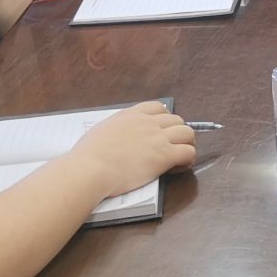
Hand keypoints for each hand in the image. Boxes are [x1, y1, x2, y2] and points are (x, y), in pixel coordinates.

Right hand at [68, 102, 197, 194]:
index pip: (158, 107)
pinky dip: (188, 159)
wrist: (90, 169)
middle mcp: (147, 123)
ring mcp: (158, 138)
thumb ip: (115, 130)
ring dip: (187, 144)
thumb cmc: (88, 156)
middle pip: (177, 120)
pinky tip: (178, 167)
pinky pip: (189, 152)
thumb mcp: (101, 132)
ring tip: (179, 157)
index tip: (161, 130)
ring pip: (188, 133)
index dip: (164, 119)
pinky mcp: (165, 155)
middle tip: (172, 147)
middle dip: (177, 133)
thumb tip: (118, 137)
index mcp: (131, 115)